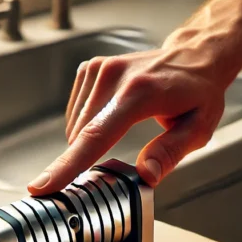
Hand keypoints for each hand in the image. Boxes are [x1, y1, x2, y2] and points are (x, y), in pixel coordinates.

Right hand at [26, 37, 235, 194]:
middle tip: (112, 165)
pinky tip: (114, 117)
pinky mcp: (91, 68)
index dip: (67, 165)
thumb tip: (147, 176)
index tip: (42, 186)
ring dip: (90, 140)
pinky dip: (89, 123)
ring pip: (76, 126)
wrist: (194, 55)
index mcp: (139, 93)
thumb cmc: (198, 93)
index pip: (95, 136)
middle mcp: (114, 76)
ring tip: (124, 129)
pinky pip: (77, 111)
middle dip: (85, 160)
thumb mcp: (199, 128)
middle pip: (81, 136)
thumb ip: (170, 153)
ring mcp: (99, 69)